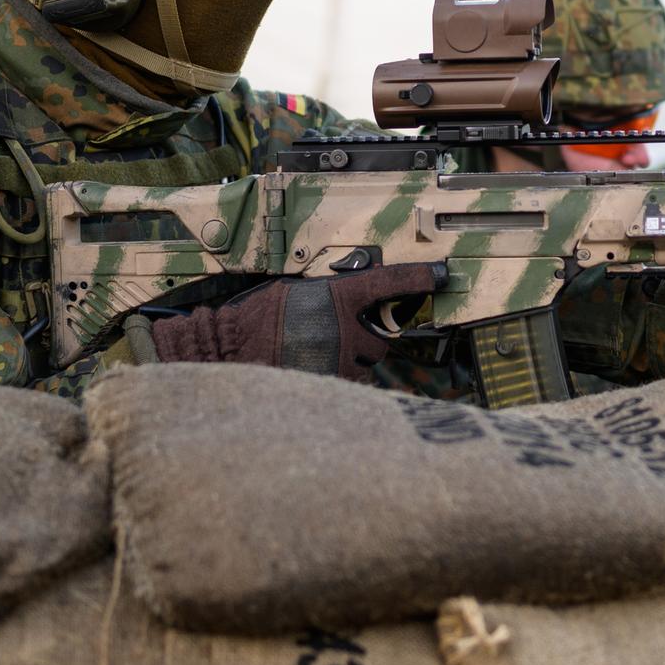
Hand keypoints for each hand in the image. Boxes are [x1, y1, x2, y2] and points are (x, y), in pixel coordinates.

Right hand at [146, 264, 443, 381]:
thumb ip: (330, 297)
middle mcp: (344, 328)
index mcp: (334, 298)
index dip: (416, 279)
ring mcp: (340, 361)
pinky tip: (313, 374)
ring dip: (351, 363)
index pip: (386, 284)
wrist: (225, 352)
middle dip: (365, 340)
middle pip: (379, 339)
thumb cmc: (253, 321)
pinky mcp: (333, 388)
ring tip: (315, 357)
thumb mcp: (295, 293)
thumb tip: (358, 300)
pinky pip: (351, 387)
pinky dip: (339, 383)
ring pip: (366, 365)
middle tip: (333, 338)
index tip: (439, 276)